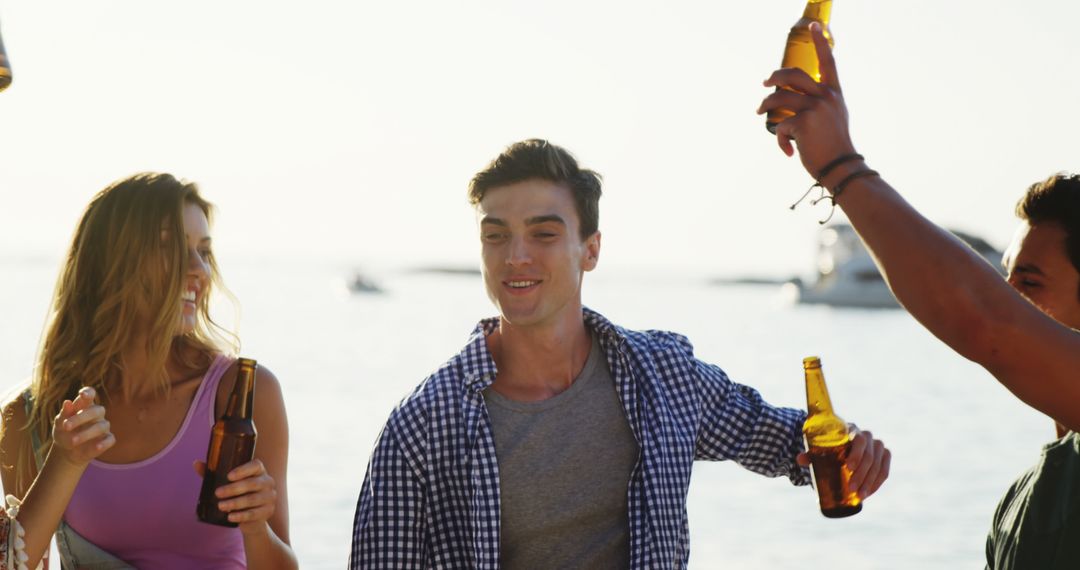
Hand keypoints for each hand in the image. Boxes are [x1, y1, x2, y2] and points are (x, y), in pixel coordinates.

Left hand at [51, 387, 115, 466]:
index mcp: (85, 405)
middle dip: (81, 418)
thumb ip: (64, 414)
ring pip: (101, 426)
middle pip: (96, 410)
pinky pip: (110, 439)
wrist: (67, 451)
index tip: (82, 394)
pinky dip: (104, 443)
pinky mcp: (107, 439)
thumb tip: (67, 402)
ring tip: (73, 441)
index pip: (90, 394)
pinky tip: (96, 447)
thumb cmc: (64, 432)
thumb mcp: (59, 424)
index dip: (88, 392)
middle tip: (66, 426)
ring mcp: (103, 426)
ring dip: (87, 433)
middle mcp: (97, 414)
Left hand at [207, 459, 277, 531]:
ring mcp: (270, 497)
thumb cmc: (239, 494)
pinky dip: (241, 516)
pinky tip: (230, 517)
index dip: (243, 470)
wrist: (253, 518)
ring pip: (252, 500)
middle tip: (218, 493)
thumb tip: (196, 463)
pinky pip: (254, 514)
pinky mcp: (268, 511)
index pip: (255, 465)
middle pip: (253, 483)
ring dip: (235, 503)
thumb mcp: (228, 483)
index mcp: (259, 471)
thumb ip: (214, 473)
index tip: (228, 476)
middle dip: (233, 489)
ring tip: (221, 506)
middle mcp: (268, 482)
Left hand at [756, 22, 856, 180]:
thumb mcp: (833, 116)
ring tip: (761, 113)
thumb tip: (790, 96)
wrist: (840, 166)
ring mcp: (815, 108)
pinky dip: (779, 139)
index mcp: (834, 93)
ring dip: (765, 105)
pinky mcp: (803, 122)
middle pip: (792, 74)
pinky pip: (780, 125)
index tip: (813, 25)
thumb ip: (819, 102)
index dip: (820, 42)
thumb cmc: (833, 144)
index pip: (828, 61)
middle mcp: (825, 96)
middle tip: (765, 84)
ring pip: (778, 97)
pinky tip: (786, 149)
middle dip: (774, 76)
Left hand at [797, 425, 890, 499]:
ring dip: (870, 483)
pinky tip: (868, 494)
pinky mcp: (883, 457)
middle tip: (851, 489)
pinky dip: (877, 484)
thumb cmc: (828, 448)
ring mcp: (877, 446)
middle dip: (861, 475)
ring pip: (878, 465)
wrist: (840, 446)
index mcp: (851, 430)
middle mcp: (867, 436)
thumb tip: (799, 459)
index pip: (860, 440)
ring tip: (859, 496)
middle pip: (870, 456)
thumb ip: (809, 454)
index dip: (856, 455)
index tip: (848, 468)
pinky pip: (884, 471)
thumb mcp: (818, 450)